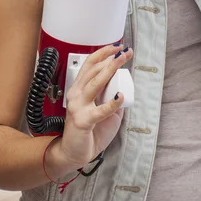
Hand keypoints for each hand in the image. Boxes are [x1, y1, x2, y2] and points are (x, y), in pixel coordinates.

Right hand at [56, 43, 132, 169]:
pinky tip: (120, 96)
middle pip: (93, 70)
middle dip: (111, 59)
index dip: (103, 53)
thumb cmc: (89, 131)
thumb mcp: (103, 108)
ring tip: (121, 61)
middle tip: (124, 52)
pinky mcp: (83, 121)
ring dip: (109, 70)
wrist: (75, 153)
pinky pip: (100, 110)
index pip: (89, 65)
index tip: (117, 47)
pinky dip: (112, 103)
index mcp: (79, 88)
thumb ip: (110, 96)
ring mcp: (78, 106)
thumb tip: (123, 86)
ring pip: (95, 83)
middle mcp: (77, 94)